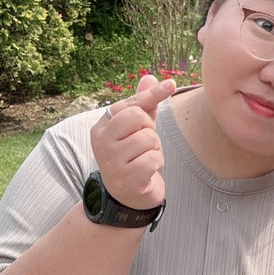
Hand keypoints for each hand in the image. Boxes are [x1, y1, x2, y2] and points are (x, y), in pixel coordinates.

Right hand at [89, 74, 177, 209]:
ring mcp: (111, 161)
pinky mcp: (125, 178)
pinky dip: (156, 164)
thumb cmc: (133, 158)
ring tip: (145, 159)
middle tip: (144, 144)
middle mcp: (102, 141)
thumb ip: (143, 105)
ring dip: (155, 150)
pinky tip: (147, 172)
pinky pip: (152, 159)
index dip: (151, 95)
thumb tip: (150, 77)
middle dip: (150, 129)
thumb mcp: (137, 130)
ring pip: (148, 139)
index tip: (171, 84)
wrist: (127, 198)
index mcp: (102, 126)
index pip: (129, 103)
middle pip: (137, 117)